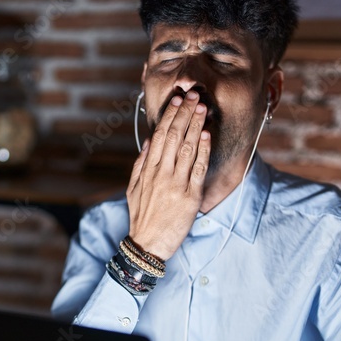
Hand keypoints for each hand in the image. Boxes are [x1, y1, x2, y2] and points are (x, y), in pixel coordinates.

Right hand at [127, 90, 211, 260]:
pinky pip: (199, 169)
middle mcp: (162, 174)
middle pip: (175, 137)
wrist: (148, 245)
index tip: (177, 100)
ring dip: (196, 126)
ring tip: (203, 107)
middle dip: (185, 114)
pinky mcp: (191, 197)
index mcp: (148, 170)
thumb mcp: (133, 188)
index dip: (170, 116)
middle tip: (194, 95)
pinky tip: (207, 135)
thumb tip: (149, 140)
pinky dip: (204, 150)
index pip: (161, 135)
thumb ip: (141, 163)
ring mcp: (177, 184)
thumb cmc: (142, 217)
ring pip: (188, 148)